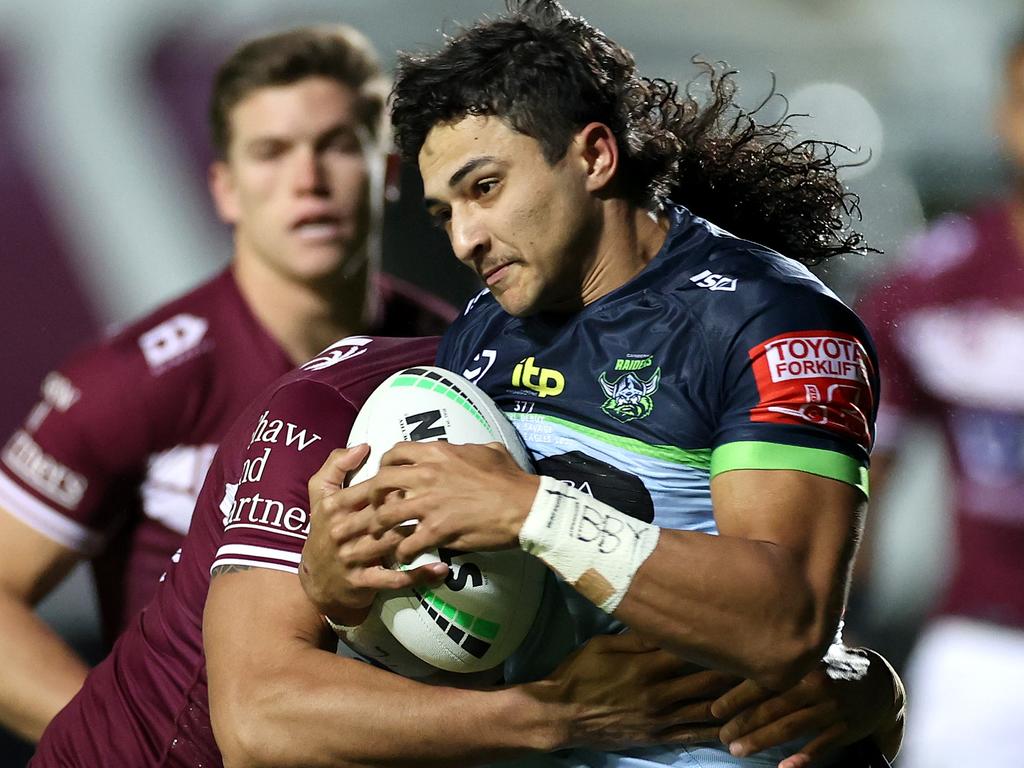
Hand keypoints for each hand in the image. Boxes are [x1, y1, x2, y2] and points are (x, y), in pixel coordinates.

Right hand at [299, 446, 447, 625]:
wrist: (316, 580)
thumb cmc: (325, 530)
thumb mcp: (321, 495)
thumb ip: (335, 466)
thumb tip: (363, 446)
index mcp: (334, 506)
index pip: (369, 488)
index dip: (396, 483)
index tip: (422, 477)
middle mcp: (341, 530)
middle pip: (383, 513)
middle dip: (412, 507)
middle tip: (443, 500)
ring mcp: (351, 558)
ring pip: (392, 542)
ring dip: (421, 536)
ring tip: (449, 528)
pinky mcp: (362, 582)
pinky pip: (394, 579)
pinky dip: (419, 574)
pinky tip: (441, 570)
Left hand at [359, 441, 539, 562]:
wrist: (525, 506)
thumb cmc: (510, 478)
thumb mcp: (490, 451)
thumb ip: (468, 449)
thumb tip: (465, 450)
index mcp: (437, 453)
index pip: (395, 453)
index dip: (384, 465)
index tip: (385, 476)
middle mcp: (426, 475)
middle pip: (380, 483)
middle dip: (371, 496)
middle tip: (374, 507)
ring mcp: (429, 504)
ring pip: (385, 516)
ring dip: (379, 528)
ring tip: (380, 536)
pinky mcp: (436, 531)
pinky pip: (406, 544)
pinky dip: (401, 553)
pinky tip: (405, 556)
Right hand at [535, 633, 741, 750]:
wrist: (561, 714)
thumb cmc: (579, 673)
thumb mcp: (604, 644)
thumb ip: (638, 637)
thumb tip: (667, 622)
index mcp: (646, 667)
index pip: (693, 652)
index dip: (719, 642)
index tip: (741, 629)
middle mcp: (659, 694)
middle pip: (708, 682)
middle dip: (736, 671)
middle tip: (761, 657)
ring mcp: (660, 719)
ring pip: (706, 710)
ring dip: (734, 702)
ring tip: (759, 691)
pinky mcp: (657, 737)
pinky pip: (693, 733)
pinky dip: (716, 730)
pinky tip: (736, 725)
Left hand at [711, 647, 903, 766]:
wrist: (878, 683)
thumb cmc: (829, 667)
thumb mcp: (807, 658)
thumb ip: (779, 662)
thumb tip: (732, 658)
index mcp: (802, 665)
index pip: (764, 681)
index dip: (737, 697)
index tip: (715, 710)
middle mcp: (815, 684)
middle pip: (772, 708)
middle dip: (743, 724)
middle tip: (722, 736)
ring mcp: (831, 708)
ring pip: (790, 728)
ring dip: (761, 741)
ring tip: (737, 750)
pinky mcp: (845, 728)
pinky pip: (820, 746)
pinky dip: (802, 758)